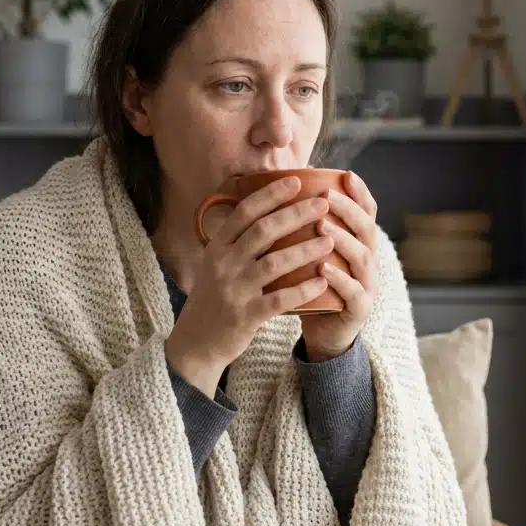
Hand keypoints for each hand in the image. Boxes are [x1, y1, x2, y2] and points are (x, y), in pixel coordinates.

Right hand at [166, 176, 334, 396]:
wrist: (195, 343)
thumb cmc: (214, 299)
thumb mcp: (216, 265)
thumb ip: (237, 242)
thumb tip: (268, 212)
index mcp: (217, 248)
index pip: (244, 212)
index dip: (271, 195)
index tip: (296, 181)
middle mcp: (223, 265)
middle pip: (263, 231)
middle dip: (296, 214)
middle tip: (324, 204)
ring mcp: (233, 290)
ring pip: (274, 263)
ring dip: (305, 249)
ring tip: (329, 239)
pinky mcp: (245, 316)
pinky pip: (279, 299)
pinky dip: (302, 289)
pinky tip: (322, 281)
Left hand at [300, 171, 377, 362]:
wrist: (322, 332)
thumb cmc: (311, 287)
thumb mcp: (310, 255)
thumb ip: (305, 230)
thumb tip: (276, 193)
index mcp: (358, 243)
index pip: (366, 212)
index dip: (359, 193)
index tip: (346, 175)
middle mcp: (368, 260)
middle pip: (366, 229)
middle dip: (348, 210)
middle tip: (327, 197)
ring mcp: (367, 285)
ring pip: (362, 257)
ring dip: (343, 240)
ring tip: (322, 226)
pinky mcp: (359, 309)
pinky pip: (353, 292)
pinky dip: (339, 279)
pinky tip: (323, 269)